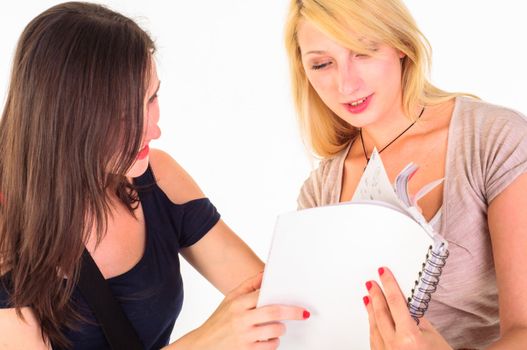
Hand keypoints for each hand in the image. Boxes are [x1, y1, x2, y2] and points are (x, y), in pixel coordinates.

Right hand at [191, 272, 308, 349]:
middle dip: (293, 312)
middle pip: (274, 313)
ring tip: (278, 328)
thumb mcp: (230, 299)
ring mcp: (244, 336)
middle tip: (303, 313)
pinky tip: (270, 339)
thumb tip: (266, 273)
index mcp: (237, 303)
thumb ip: (248, 286)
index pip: (264, 295)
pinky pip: (270, 346)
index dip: (281, 295)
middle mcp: (240, 319)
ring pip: (275, 331)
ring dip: (281, 329)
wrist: (202, 345)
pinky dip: (274, 342)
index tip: (295, 297)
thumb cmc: (218, 321)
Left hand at [363, 267, 451, 349]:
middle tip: (371, 282)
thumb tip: (406, 306)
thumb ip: (418, 320)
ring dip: (370, 310)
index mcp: (409, 338)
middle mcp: (394, 346)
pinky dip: (372, 327)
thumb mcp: (434, 338)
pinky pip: (374, 340)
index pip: (395, 303)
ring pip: (374, 327)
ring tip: (368, 297)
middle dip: (376, 295)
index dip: (388, 285)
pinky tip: (371, 321)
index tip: (383, 272)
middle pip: (381, 314)